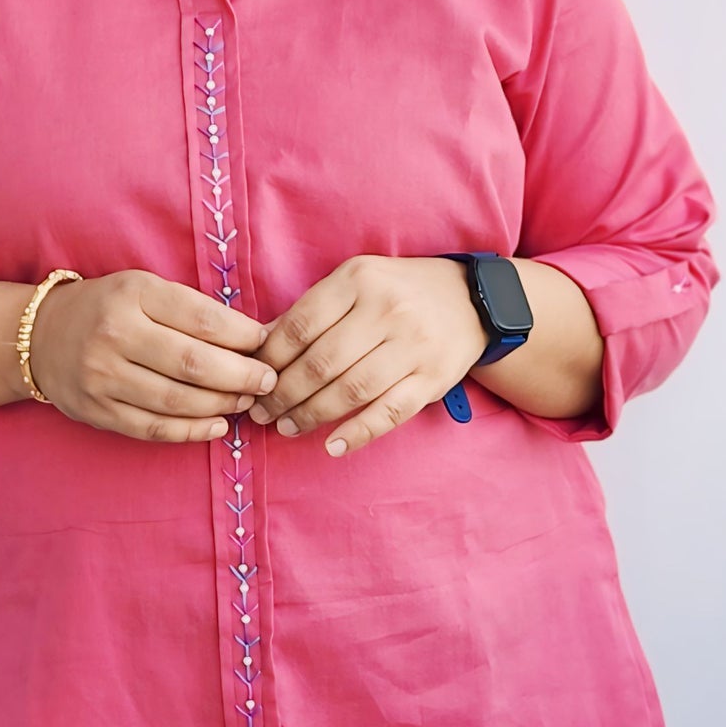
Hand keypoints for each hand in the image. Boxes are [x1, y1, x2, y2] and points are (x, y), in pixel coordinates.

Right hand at [27, 269, 277, 441]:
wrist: (40, 337)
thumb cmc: (108, 308)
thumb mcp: (144, 288)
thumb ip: (193, 310)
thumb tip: (255, 337)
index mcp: (133, 294)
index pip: (201, 318)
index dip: (243, 336)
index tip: (267, 344)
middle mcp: (115, 334)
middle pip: (193, 363)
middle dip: (241, 376)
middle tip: (268, 381)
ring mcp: (102, 377)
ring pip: (176, 400)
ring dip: (221, 405)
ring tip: (246, 402)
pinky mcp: (98, 412)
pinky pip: (154, 428)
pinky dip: (191, 430)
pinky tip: (217, 425)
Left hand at [247, 255, 486, 456]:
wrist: (472, 300)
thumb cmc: (398, 292)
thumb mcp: (356, 281)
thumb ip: (313, 309)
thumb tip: (261, 343)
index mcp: (359, 280)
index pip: (301, 326)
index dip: (270, 358)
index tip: (253, 379)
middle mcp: (387, 311)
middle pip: (321, 363)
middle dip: (283, 393)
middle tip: (261, 412)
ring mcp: (413, 346)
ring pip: (351, 390)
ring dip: (311, 415)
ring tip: (286, 426)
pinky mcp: (432, 379)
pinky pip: (389, 413)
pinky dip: (358, 433)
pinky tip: (332, 445)